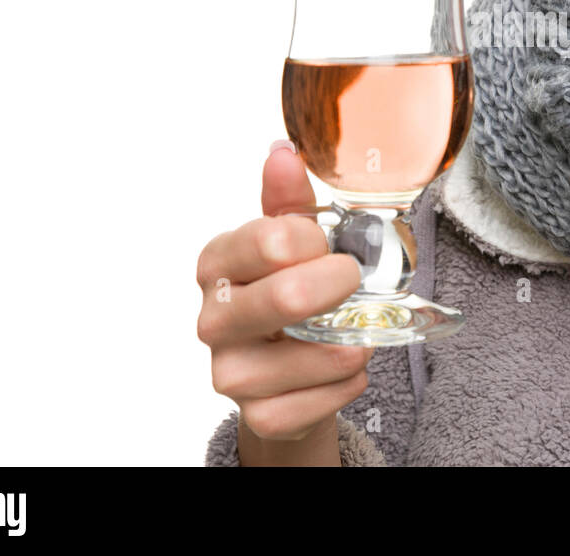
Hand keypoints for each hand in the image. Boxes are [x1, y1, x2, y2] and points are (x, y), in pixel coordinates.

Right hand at [196, 141, 373, 444]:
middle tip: (352, 281)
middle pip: (283, 297)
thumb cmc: (287, 289)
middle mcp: (214, 318)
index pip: (271, 240)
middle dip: (335, 286)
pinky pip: (313, 403)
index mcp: (218, 263)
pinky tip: (344, 367)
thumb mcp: (291, 243)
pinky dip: (344, 385)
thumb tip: (282, 152)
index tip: (328, 245)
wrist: (286, 369)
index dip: (313, 241)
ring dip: (347, 344)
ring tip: (356, 333)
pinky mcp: (258, 416)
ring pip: (303, 357)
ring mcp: (230, 372)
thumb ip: (288, 202)